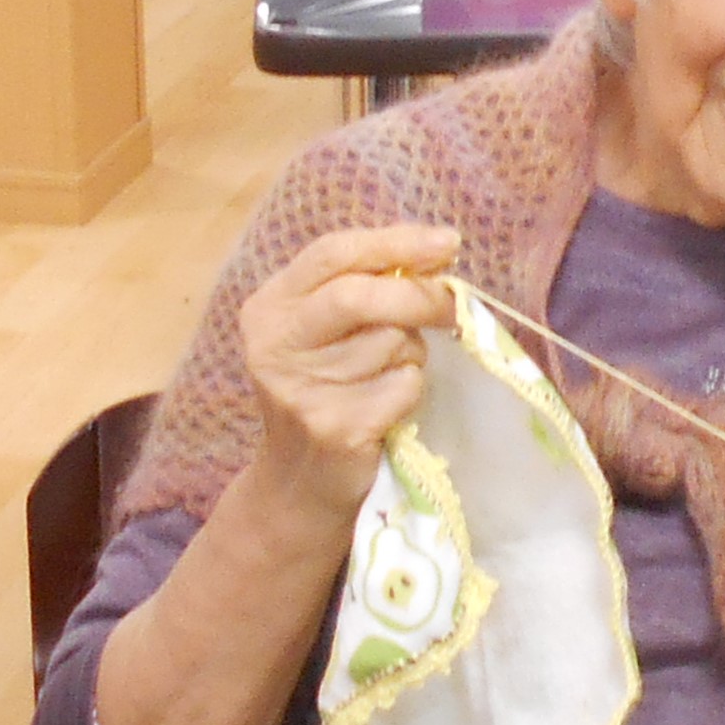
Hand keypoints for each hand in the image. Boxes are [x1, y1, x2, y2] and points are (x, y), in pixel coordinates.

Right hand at [238, 223, 461, 525]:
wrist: (301, 482)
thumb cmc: (329, 392)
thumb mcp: (328, 332)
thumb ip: (365, 289)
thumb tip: (436, 252)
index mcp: (270, 306)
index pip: (333, 252)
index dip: (395, 242)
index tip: (447, 242)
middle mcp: (275, 342)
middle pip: (359, 295)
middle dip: (418, 295)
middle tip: (453, 303)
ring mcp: (300, 387)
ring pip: (391, 342)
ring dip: (411, 355)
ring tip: (386, 376)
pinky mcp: (335, 427)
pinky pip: (403, 386)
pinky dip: (412, 391)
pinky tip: (387, 408)